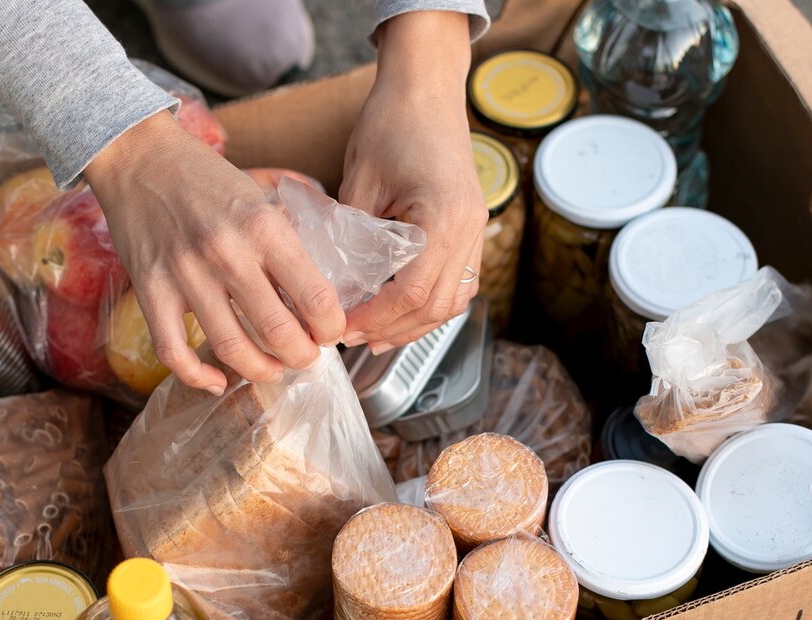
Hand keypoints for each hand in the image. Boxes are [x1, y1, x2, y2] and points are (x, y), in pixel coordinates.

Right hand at [86, 112, 342, 392]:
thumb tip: (317, 291)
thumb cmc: (204, 177)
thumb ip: (285, 241)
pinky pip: (173, 351)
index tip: (330, 331)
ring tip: (272, 370)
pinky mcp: (150, 290)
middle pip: (277, 332)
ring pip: (230, 348)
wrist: (137, 156)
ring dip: (260, 371)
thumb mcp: (259, 196)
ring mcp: (184, 274)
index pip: (316, 296)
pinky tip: (217, 382)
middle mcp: (226, 252)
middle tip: (306, 357)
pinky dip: (198, 378)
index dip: (332, 327)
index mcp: (263, 226)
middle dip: (301, 357)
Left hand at [339, 12, 484, 351]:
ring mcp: (476, 229)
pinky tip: (401, 311)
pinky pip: (458, 282)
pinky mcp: (471, 228)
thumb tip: (335, 286)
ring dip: (415, 324)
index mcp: (443, 215)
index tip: (343, 328)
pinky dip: (431, 304)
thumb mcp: (359, 181)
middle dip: (394, 330)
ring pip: (454, 300)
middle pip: (438, 305)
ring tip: (376, 336)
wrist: (426, 87)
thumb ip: (352, 237)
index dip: (376, 318)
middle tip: (354, 339)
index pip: (412, 291)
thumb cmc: (392, 122)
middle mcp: (469, 227)